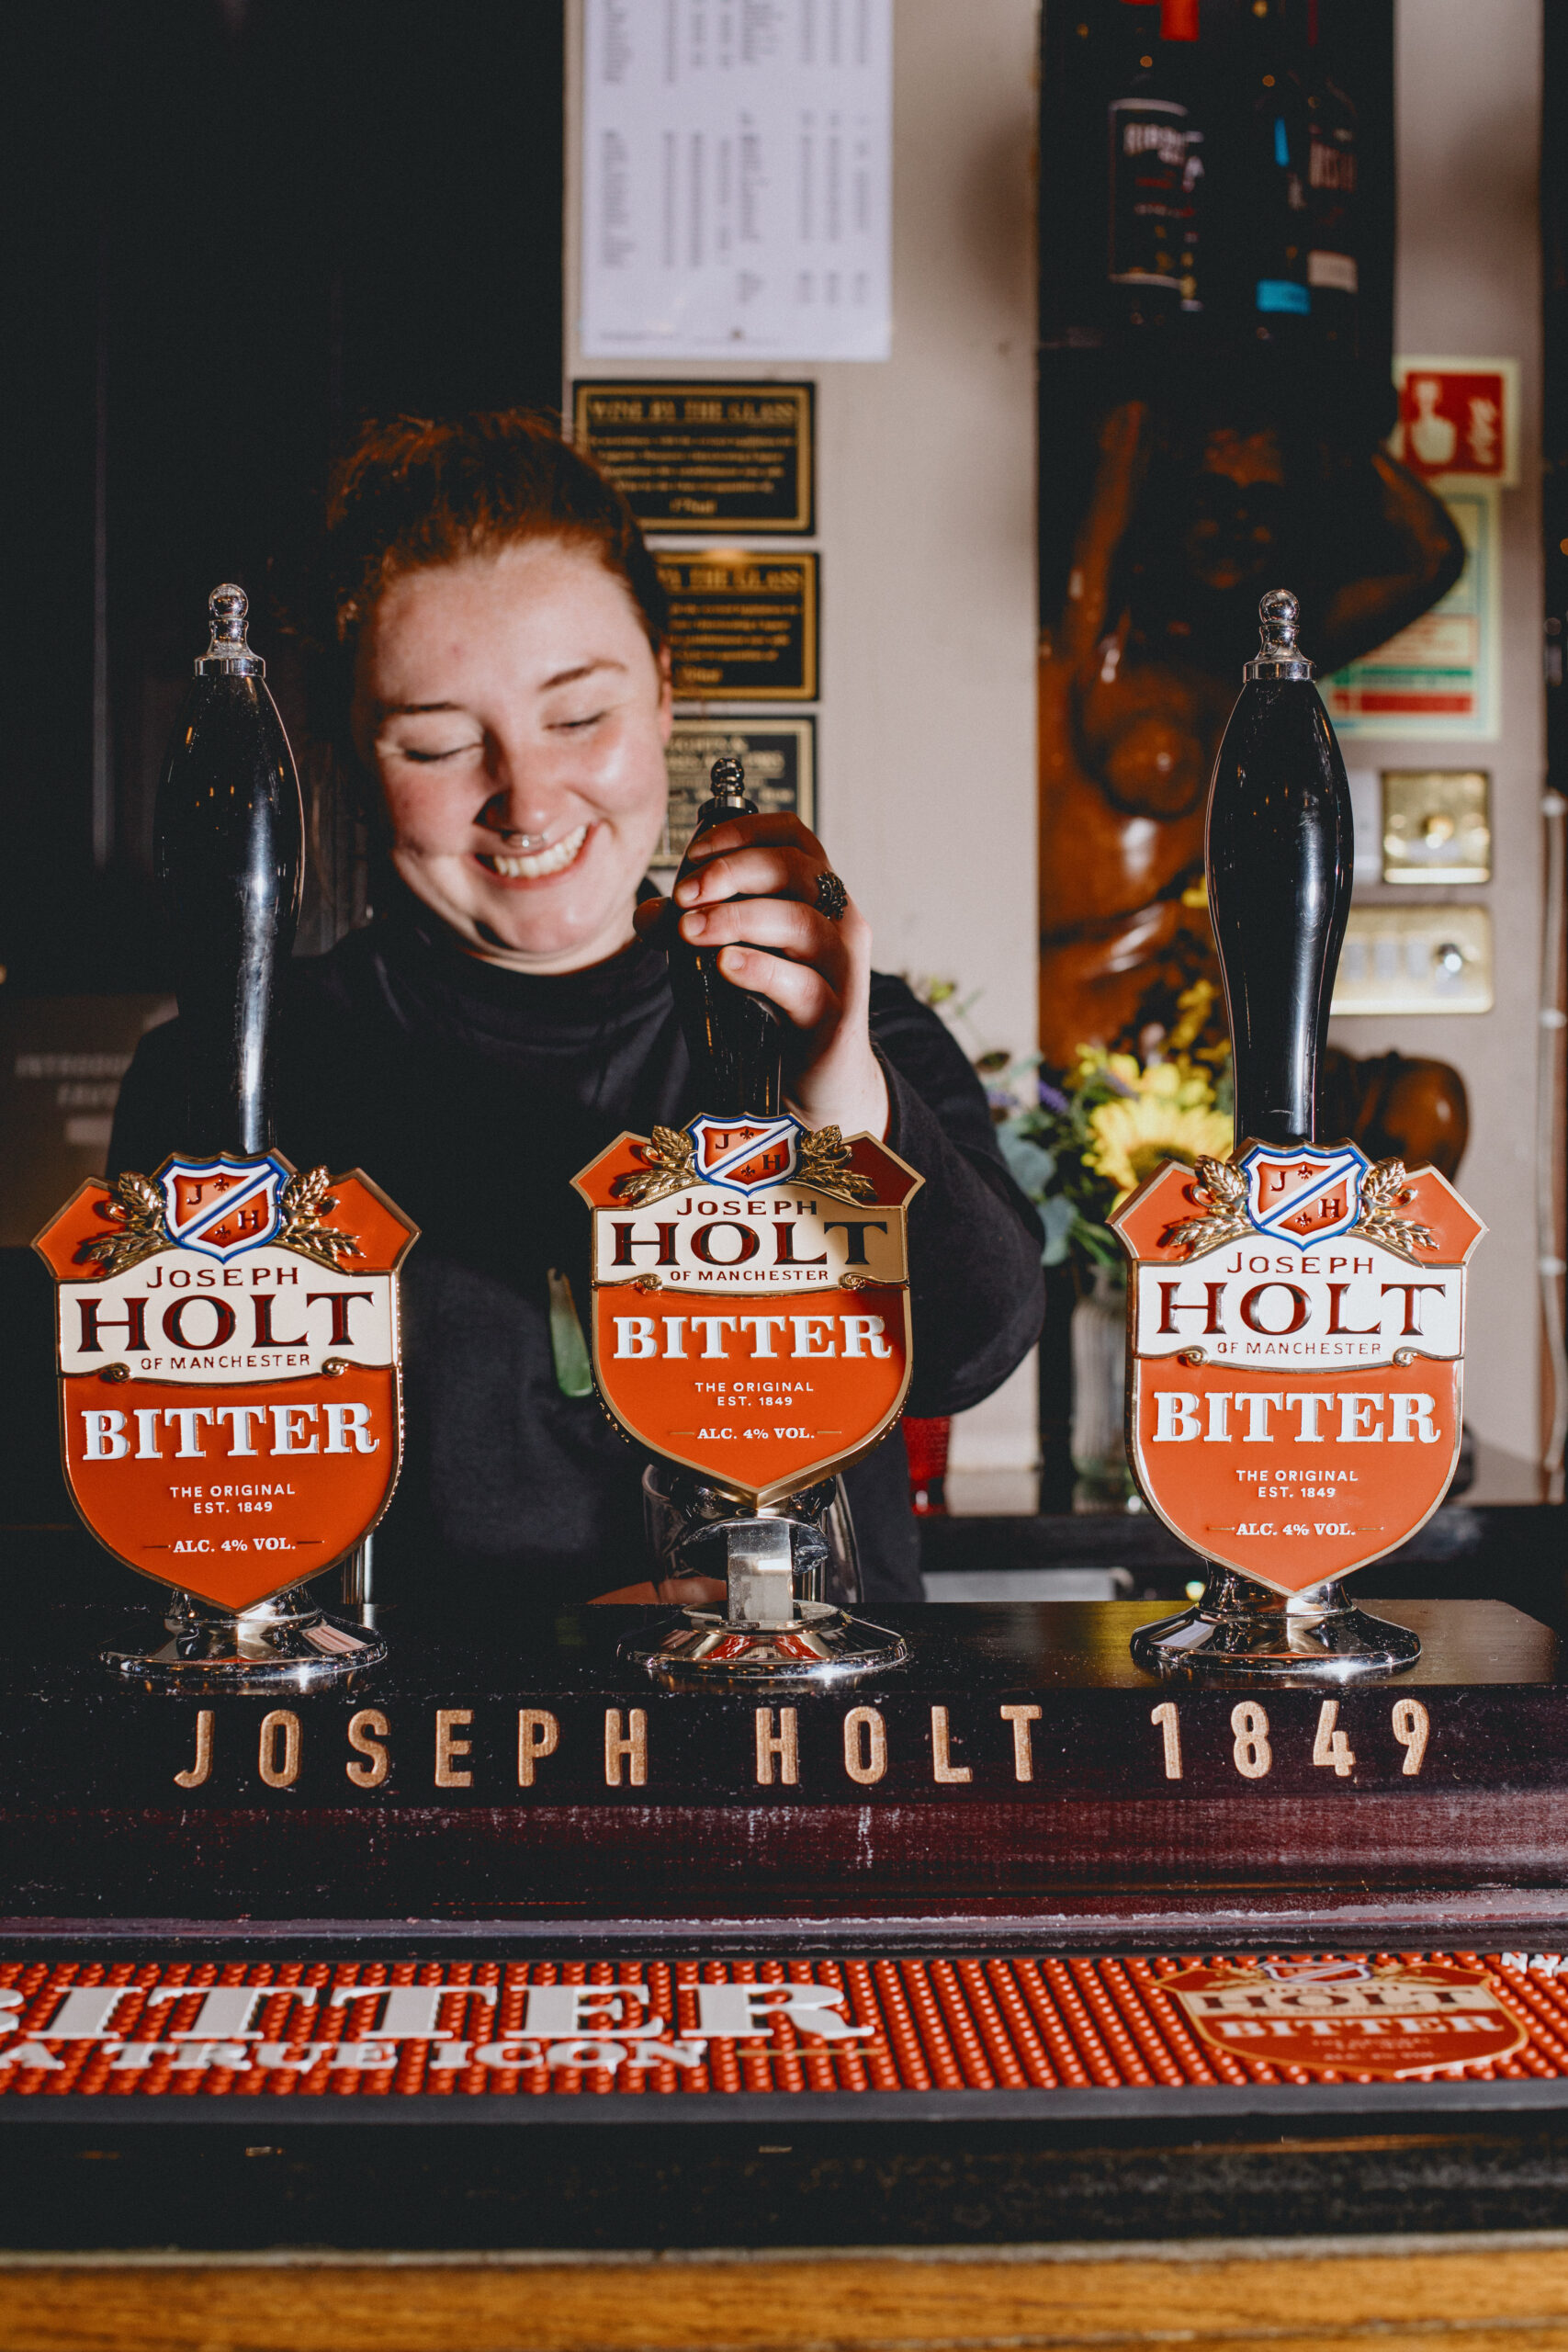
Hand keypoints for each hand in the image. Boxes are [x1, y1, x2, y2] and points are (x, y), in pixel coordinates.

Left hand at [634, 811, 888, 1137]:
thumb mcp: (733, 954)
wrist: (816, 1079)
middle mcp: (838, 920)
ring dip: (737, 918)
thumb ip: (696, 927)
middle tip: (685, 895)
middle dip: (731, 872)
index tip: (696, 852)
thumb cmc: (776, 1008)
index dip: (744, 831)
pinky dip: (761, 969)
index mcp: (816, 894)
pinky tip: (726, 965)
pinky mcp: (836, 1015)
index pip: (793, 835)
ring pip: (801, 922)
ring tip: (692, 931)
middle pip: (796, 867)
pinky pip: (804, 985)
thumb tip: (652, 912)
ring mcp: (842, 967)